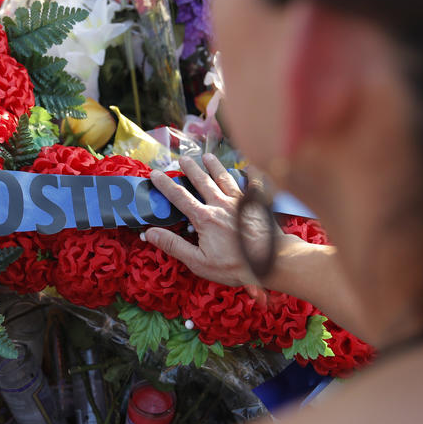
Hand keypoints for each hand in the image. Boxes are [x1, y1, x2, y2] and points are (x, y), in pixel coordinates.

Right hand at [145, 154, 276, 287]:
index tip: (155, 174)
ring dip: (214, 167)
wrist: (272, 262)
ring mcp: (240, 203)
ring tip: (207, 157)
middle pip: (202, 181)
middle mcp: (221, 205)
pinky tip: (250, 166)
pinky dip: (251, 174)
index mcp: (204, 218)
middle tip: (182, 159)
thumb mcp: (198, 262)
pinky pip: (253, 184)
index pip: (179, 197)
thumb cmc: (235, 266)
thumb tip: (151, 233)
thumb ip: (174, 245)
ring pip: (224, 179)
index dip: (165, 185)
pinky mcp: (256, 205)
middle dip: (191, 169)